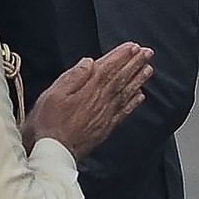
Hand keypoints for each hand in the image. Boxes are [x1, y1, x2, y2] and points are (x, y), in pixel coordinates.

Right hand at [25, 43, 152, 158]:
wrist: (55, 152)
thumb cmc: (49, 123)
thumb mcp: (53, 93)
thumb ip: (73, 76)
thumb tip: (89, 62)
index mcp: (88, 90)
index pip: (108, 68)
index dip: (121, 56)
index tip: (133, 47)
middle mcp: (101, 101)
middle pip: (121, 78)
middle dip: (135, 63)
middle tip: (147, 53)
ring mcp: (106, 114)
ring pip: (126, 93)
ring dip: (138, 79)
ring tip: (148, 69)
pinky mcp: (106, 127)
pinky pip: (124, 112)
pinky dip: (134, 102)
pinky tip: (140, 96)